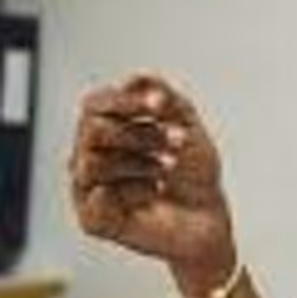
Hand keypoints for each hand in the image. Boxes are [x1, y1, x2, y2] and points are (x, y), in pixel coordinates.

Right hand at [70, 73, 235, 297]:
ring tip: (170, 168)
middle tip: (179, 142)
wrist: (208, 216)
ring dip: (143, 161)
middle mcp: (89, 155)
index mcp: (107, 130)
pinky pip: (99, 197)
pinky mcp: (93, 219)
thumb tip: (138, 78)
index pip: (96, 104)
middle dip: (142, 133)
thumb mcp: (188, 127)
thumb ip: (166, 99)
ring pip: (93, 162)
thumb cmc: (194, 172)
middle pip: (93, 129)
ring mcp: (88, 188)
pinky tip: (154, 193)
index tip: (162, 105)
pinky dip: (137, 190)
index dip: (126, 101)